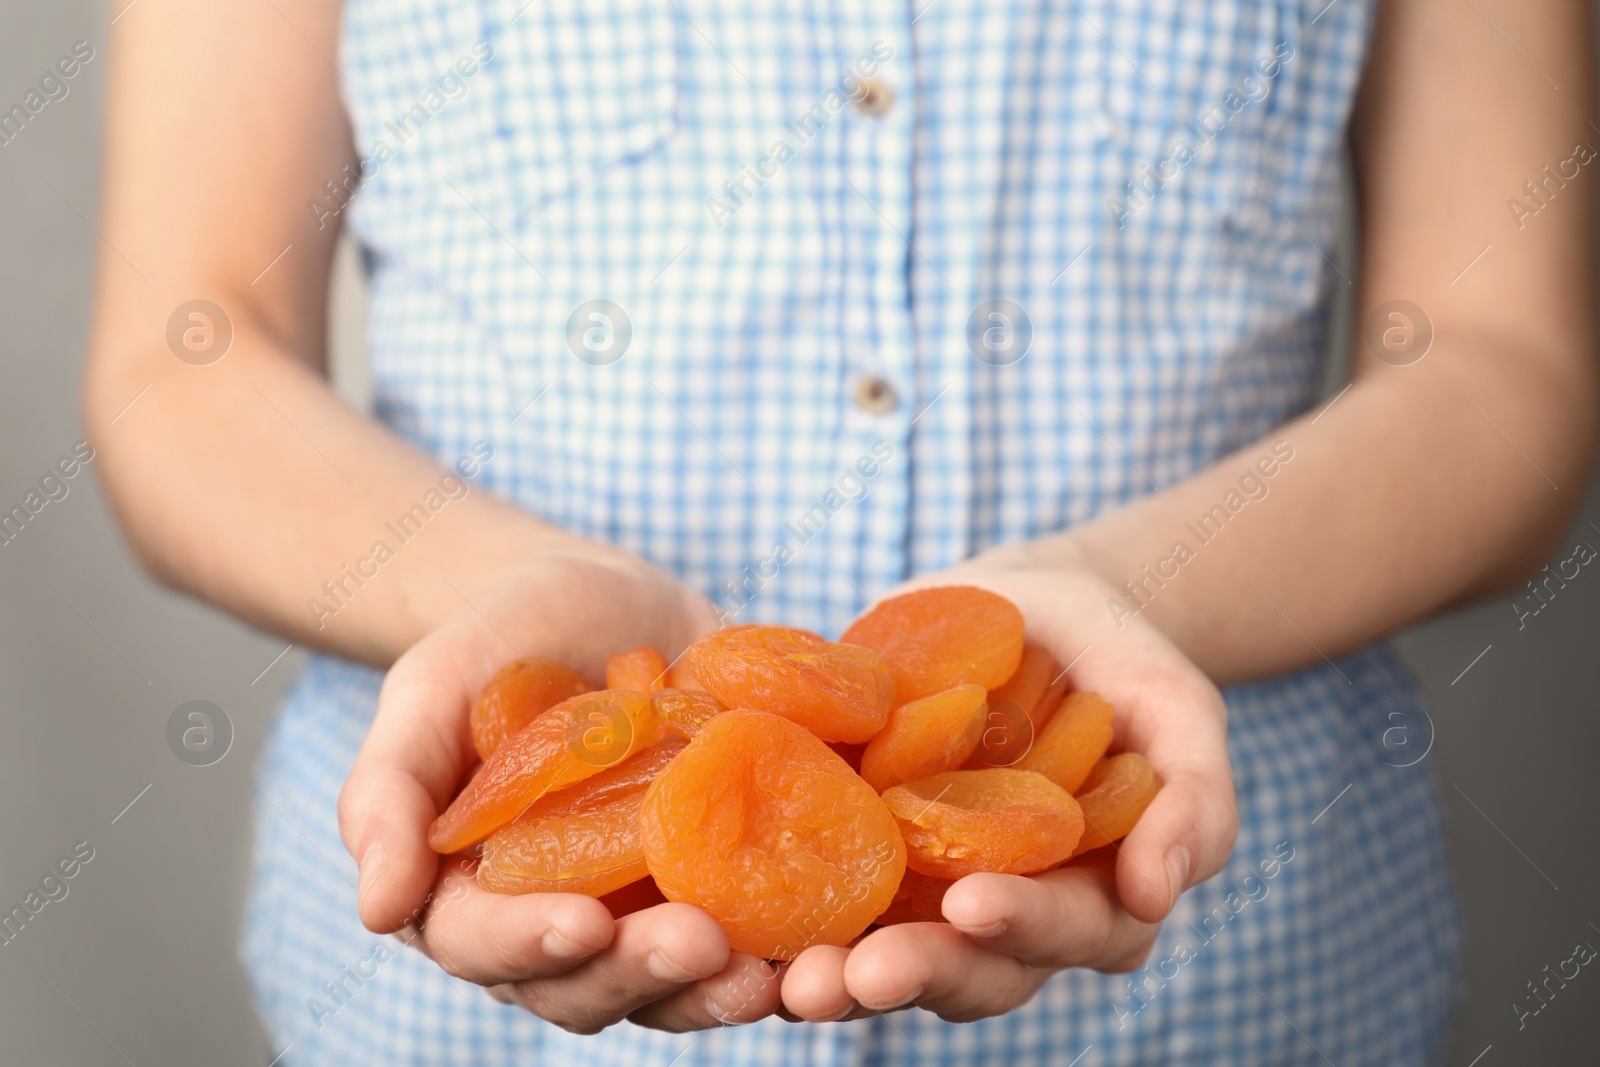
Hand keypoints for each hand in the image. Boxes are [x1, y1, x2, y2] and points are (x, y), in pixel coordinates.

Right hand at [339, 550, 784, 1032]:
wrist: (597, 603)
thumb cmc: (495, 643)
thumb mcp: (430, 690)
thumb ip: (389, 790)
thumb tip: (376, 910)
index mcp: (476, 898)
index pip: (490, 946)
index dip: (530, 945)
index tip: (579, 924)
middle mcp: (567, 925)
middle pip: (595, 985)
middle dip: (645, 972)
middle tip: (697, 943)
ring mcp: (652, 907)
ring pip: (681, 980)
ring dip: (724, 985)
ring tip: (776, 970)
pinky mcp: (727, 876)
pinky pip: (760, 923)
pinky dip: (795, 934)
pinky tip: (836, 924)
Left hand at [782, 541, 1238, 1021]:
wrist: (1029, 605)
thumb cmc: (1119, 660)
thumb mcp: (1179, 710)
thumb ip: (1196, 798)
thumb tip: (1160, 893)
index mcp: (1092, 897)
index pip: (1068, 935)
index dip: (1025, 927)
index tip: (973, 902)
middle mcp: (1006, 915)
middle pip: (968, 971)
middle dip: (914, 974)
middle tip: (855, 973)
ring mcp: (927, 893)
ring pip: (889, 958)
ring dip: (839, 976)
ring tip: (790, 977)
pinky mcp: (862, 850)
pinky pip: (822, 897)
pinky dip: (782, 919)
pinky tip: (736, 920)